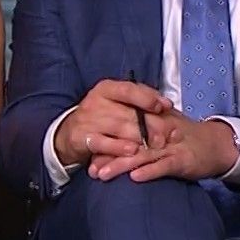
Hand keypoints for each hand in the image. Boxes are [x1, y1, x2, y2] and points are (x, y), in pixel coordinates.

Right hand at [53, 79, 172, 166]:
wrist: (71, 133)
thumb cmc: (102, 117)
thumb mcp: (116, 103)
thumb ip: (140, 101)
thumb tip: (166, 105)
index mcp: (106, 88)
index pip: (130, 89)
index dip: (149, 98)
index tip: (166, 106)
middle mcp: (95, 101)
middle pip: (129, 112)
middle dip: (152, 125)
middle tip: (168, 135)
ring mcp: (88, 120)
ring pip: (119, 128)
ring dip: (140, 138)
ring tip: (156, 145)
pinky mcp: (82, 138)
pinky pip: (104, 144)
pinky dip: (120, 148)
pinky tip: (133, 151)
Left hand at [89, 113, 236, 184]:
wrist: (218, 144)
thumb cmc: (188, 139)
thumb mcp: (164, 131)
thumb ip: (143, 133)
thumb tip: (115, 142)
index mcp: (153, 123)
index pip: (124, 129)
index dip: (105, 141)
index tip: (87, 153)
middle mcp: (159, 132)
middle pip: (129, 142)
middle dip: (107, 156)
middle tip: (90, 168)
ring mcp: (171, 146)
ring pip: (142, 154)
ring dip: (121, 165)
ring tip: (103, 174)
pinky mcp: (183, 160)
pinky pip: (163, 166)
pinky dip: (149, 171)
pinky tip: (134, 178)